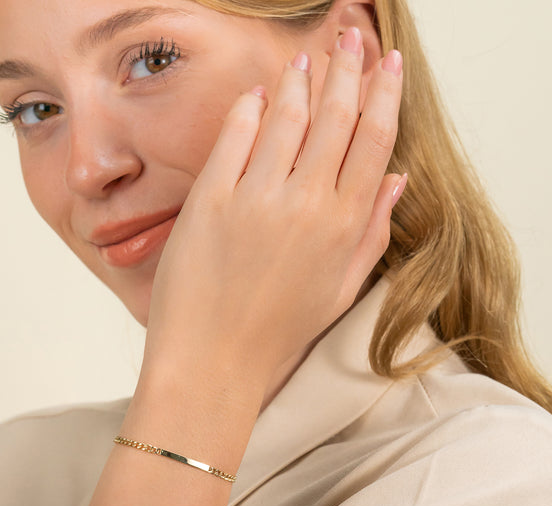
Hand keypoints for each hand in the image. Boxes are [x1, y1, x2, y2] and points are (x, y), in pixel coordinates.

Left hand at [143, 32, 404, 398]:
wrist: (212, 363)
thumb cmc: (275, 335)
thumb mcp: (340, 290)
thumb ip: (371, 232)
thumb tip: (397, 178)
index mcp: (344, 225)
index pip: (374, 139)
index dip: (383, 94)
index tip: (387, 65)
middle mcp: (307, 203)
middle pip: (335, 115)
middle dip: (347, 69)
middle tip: (350, 39)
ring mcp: (256, 199)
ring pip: (288, 117)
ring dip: (300, 81)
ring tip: (306, 61)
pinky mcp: (211, 201)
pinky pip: (235, 136)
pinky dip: (249, 109)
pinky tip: (257, 95)